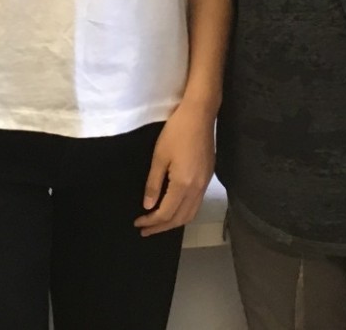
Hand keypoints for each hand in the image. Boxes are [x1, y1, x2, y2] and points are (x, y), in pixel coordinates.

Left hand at [134, 100, 214, 236]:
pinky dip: (183, 212)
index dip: (151, 221)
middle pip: (180, 219)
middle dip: (161, 227)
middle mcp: (197, 189)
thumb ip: (153, 184)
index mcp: (183, 184)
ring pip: (190, 214)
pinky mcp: (207, 177)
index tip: (138, 223)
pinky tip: (174, 209)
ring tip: (158, 224)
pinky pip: (196, 204)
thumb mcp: (159, 157)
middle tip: (145, 230)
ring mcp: (205, 184)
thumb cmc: (176, 132)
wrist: (200, 115)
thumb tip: (148, 206)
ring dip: (174, 222)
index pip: (166, 213)